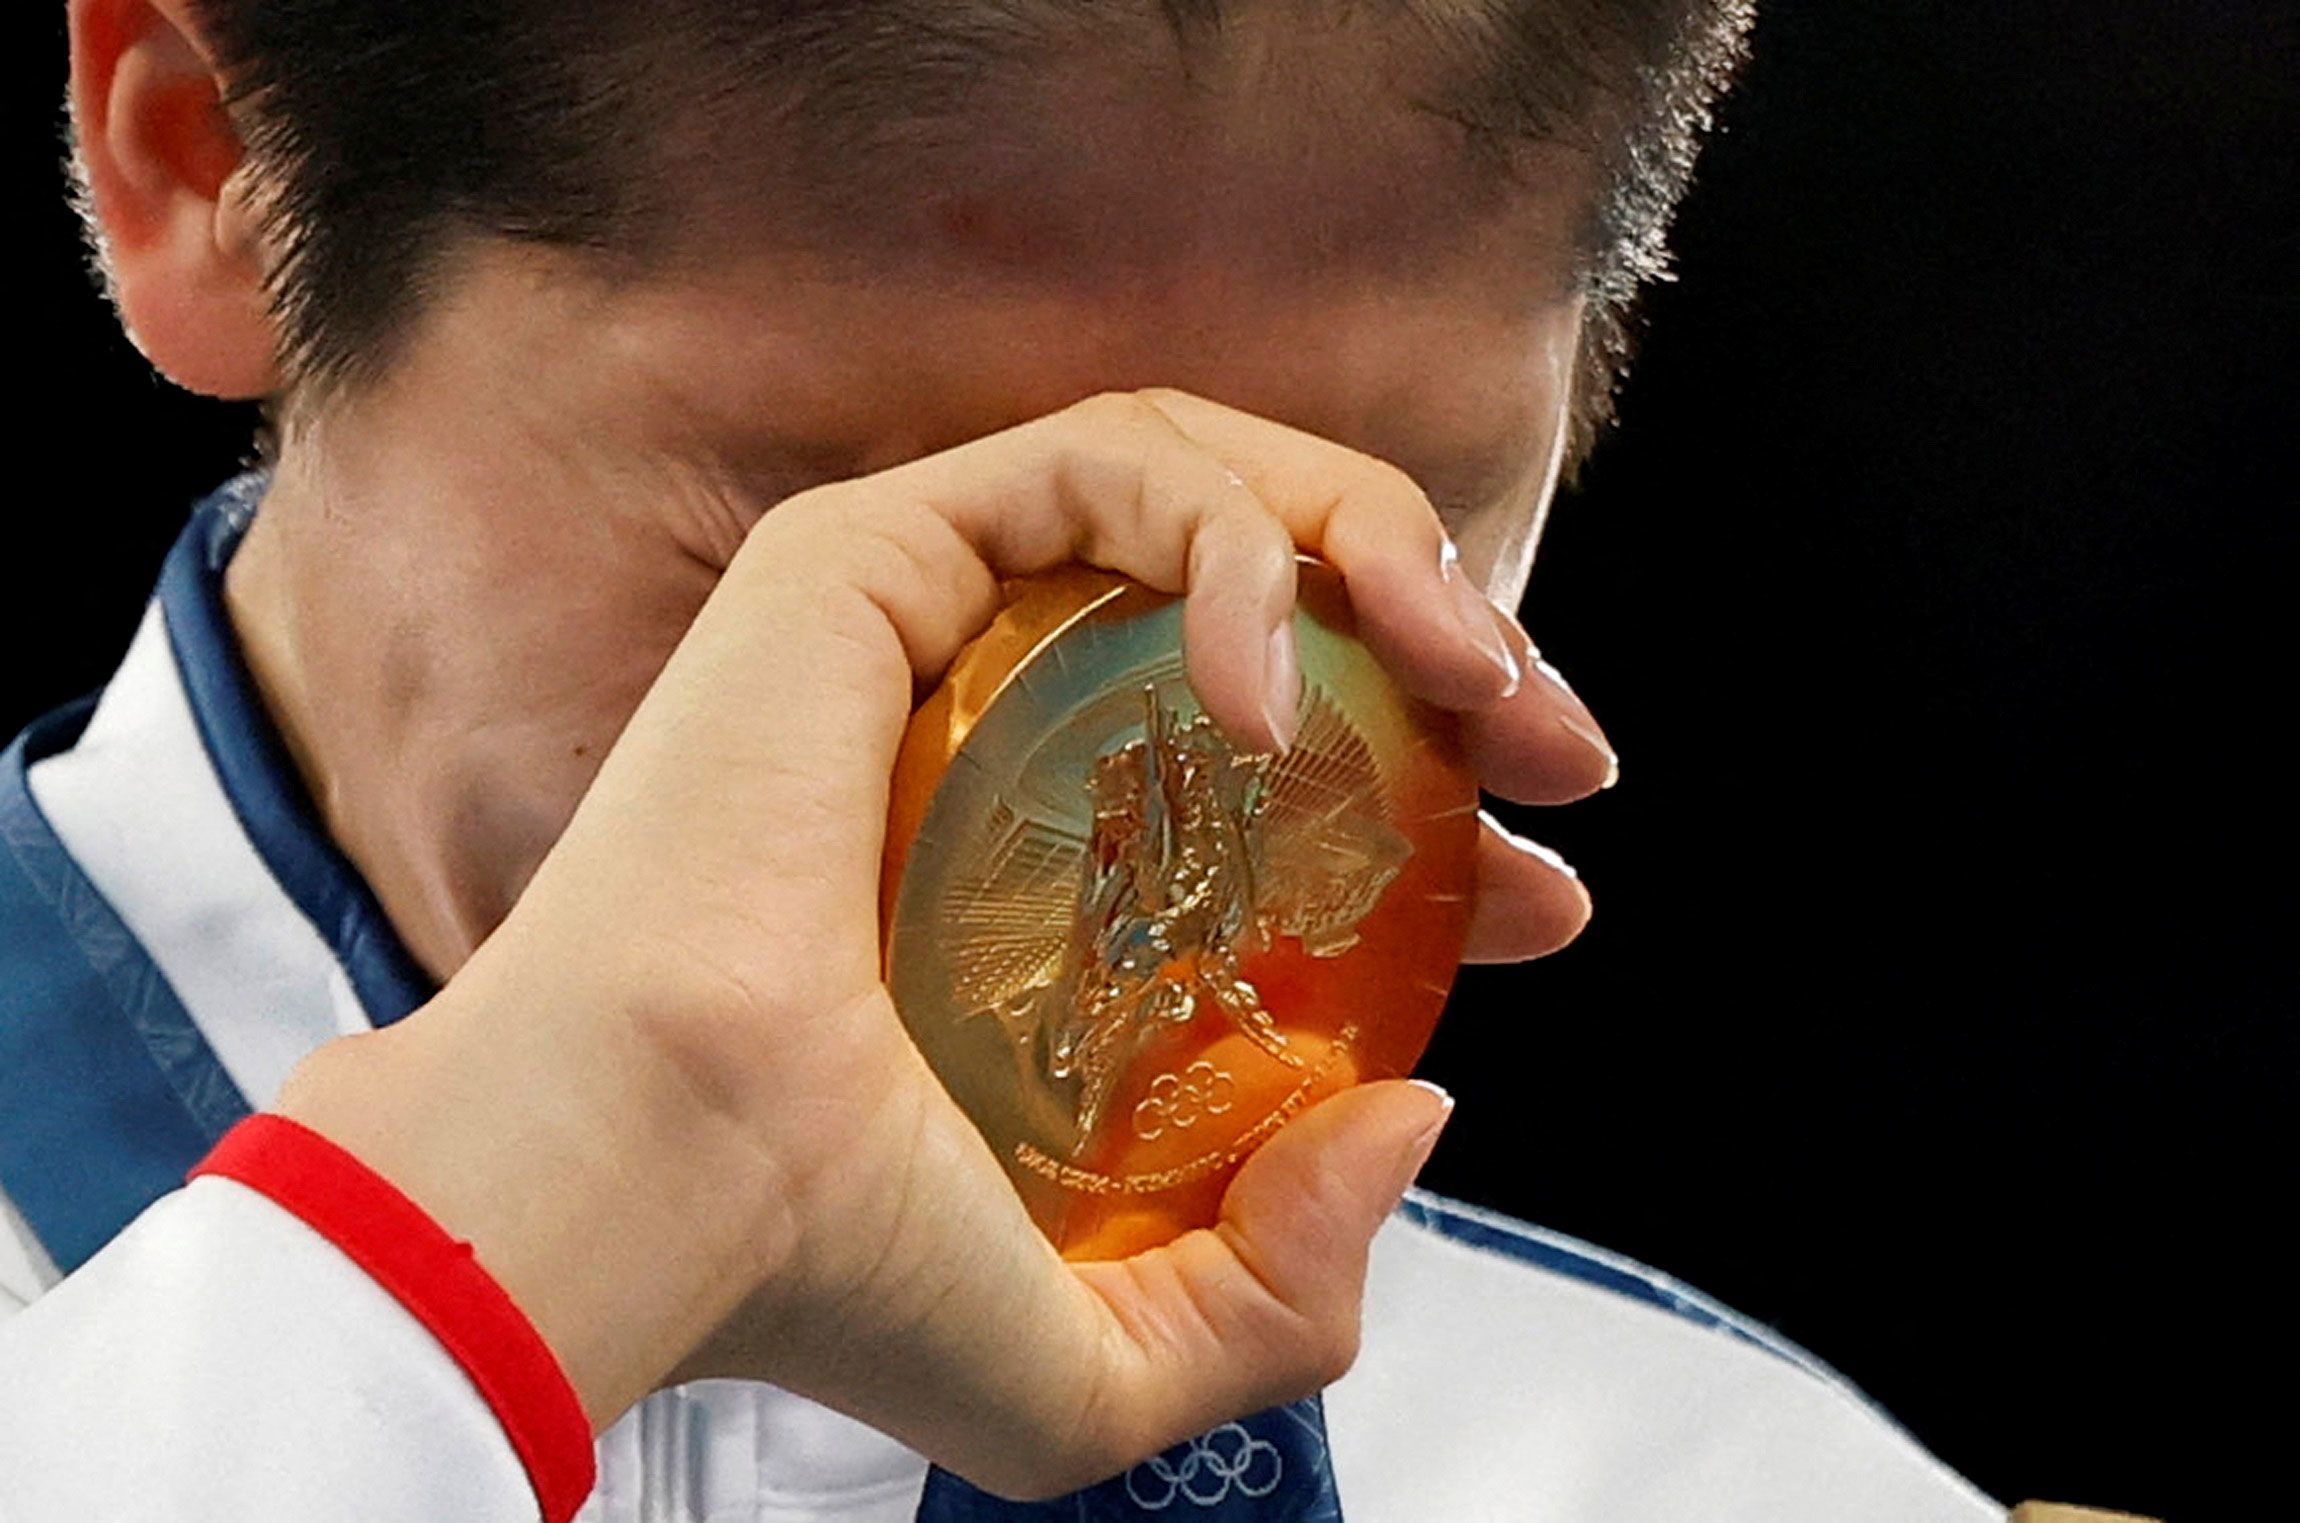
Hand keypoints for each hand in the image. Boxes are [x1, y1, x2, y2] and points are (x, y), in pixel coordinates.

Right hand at [273, 387, 1612, 1498]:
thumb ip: (1281, 1291)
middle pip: (1271, 606)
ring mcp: (930, 634)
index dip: (1437, 806)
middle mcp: (984, 729)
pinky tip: (1277, 685)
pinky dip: (1232, 536)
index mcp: (1031, 876)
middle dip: (1452, 645)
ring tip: (1474, 676)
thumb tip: (1405, 1116)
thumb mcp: (1108, 1360)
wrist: (667, 1194)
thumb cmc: (829, 1278)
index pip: (1279, 783)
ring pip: (1206, 495)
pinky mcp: (871, 557)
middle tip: (1556, 752)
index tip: (1538, 886)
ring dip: (1378, 549)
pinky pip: (1101, 473)